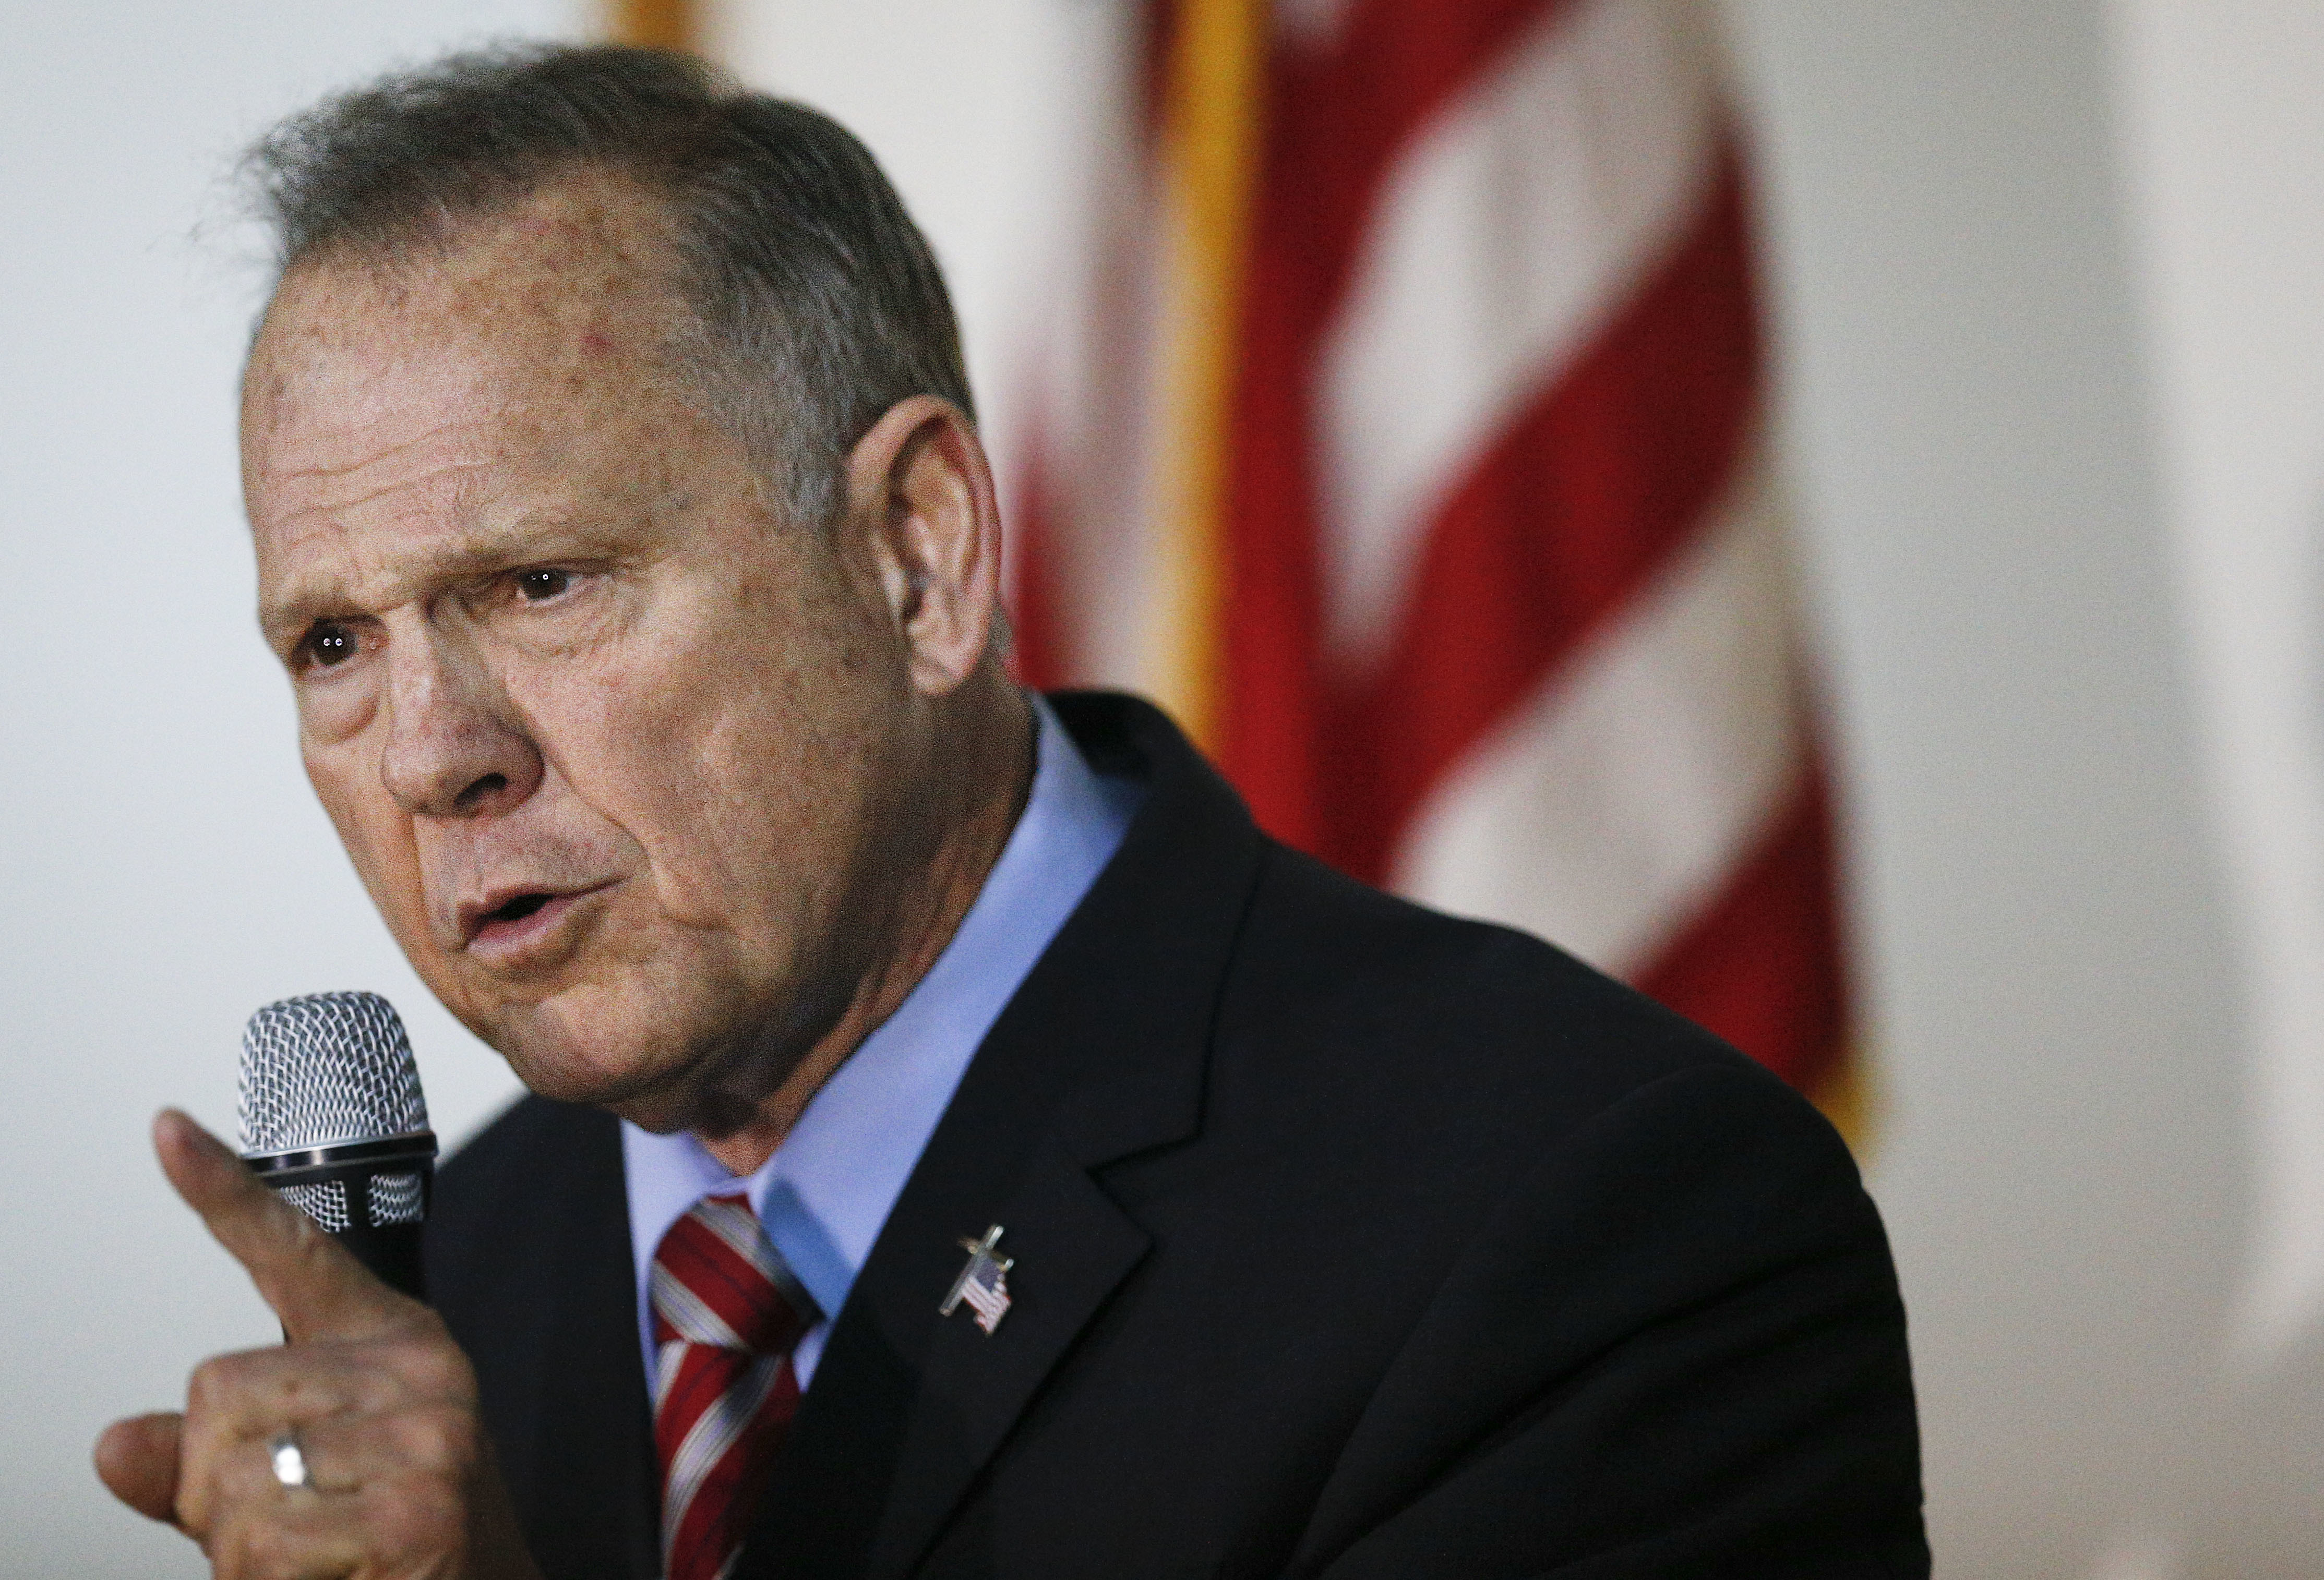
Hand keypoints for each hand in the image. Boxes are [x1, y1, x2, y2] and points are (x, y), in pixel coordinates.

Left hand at [94, 1110, 542, 1579]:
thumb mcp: (298, 1482)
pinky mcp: (418, 1508)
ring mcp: (427, 1435)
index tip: (166, 1129)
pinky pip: (272, 1544)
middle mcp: (416, 1371)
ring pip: (237, 1479)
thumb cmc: (396, 1536)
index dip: (222, 1191)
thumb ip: (201, 1459)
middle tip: (287, 1523)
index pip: (294, 1251)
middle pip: (221, 1395)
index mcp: (388, 1341)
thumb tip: (114, 1446)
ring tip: (317, 1557)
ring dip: (245, 1549)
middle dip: (216, 1483)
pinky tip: (338, 1577)